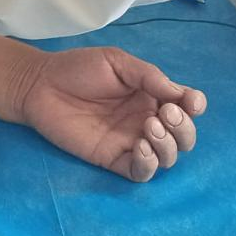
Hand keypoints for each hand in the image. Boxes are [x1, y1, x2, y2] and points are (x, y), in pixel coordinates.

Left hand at [16, 46, 206, 182]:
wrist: (41, 84)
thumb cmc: (78, 68)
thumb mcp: (117, 61)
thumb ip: (148, 76)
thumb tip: (179, 94)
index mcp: (151, 95)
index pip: (185, 106)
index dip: (194, 106)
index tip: (190, 102)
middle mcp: (146, 120)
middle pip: (183, 137)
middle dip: (183, 128)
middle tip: (163, 114)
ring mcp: (130, 141)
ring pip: (167, 157)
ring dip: (168, 146)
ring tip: (148, 127)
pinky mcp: (112, 159)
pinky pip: (141, 173)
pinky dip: (149, 165)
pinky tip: (140, 148)